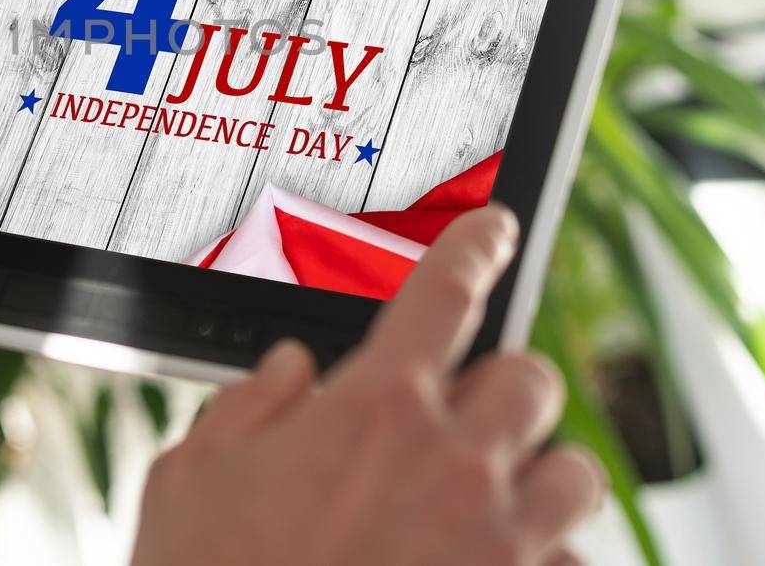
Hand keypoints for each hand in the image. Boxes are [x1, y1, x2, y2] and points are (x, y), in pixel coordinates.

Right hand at [130, 207, 603, 565]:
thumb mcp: (188, 481)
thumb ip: (246, 408)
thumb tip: (291, 373)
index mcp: (372, 410)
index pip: (446, 291)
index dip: (476, 246)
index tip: (494, 231)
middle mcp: (454, 465)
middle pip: (531, 378)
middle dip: (498, 388)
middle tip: (457, 416)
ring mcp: (500, 546)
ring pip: (576, 474)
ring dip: (538, 478)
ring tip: (490, 502)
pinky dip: (540, 564)